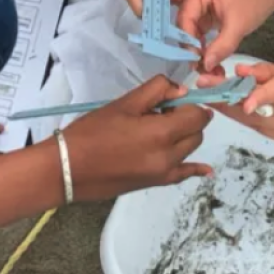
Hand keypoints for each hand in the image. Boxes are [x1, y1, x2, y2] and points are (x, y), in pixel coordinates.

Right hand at [62, 75, 212, 198]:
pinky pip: (183, 174)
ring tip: (157, 129)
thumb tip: (181, 90)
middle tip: (160, 112)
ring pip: (190, 149)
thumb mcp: (124, 104)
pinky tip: (205, 170)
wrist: (68, 168)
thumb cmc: (92, 132)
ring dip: (184, 136)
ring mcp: (164, 173)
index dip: (188, 103)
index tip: (171, 100)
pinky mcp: (156, 184)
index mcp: (161, 134)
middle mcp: (169, 156)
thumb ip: (156, 91)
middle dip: (187, 118)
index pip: (197, 115)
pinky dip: (194, 168)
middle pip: (196, 132)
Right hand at [178, 0, 273, 71]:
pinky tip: (207, 60)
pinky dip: (201, 46)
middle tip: (200, 69)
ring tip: (205, 68)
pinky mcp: (202, 12)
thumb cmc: (254, 2)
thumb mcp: (239, 25)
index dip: (188, 41)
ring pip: (189, 31)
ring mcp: (196, 2)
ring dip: (196, 49)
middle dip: (191, 47)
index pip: (185, 17)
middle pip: (184, 24)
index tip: (195, 62)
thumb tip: (205, 66)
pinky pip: (196, 31)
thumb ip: (222, 46)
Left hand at [216, 62, 273, 149]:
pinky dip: (248, 119)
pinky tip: (232, 109)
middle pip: (259, 112)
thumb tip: (240, 70)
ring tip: (210, 98)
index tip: (239, 100)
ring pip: (256, 124)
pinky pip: (263, 130)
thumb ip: (271, 72)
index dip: (259, 96)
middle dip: (228, 101)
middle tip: (203, 89)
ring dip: (232, 111)